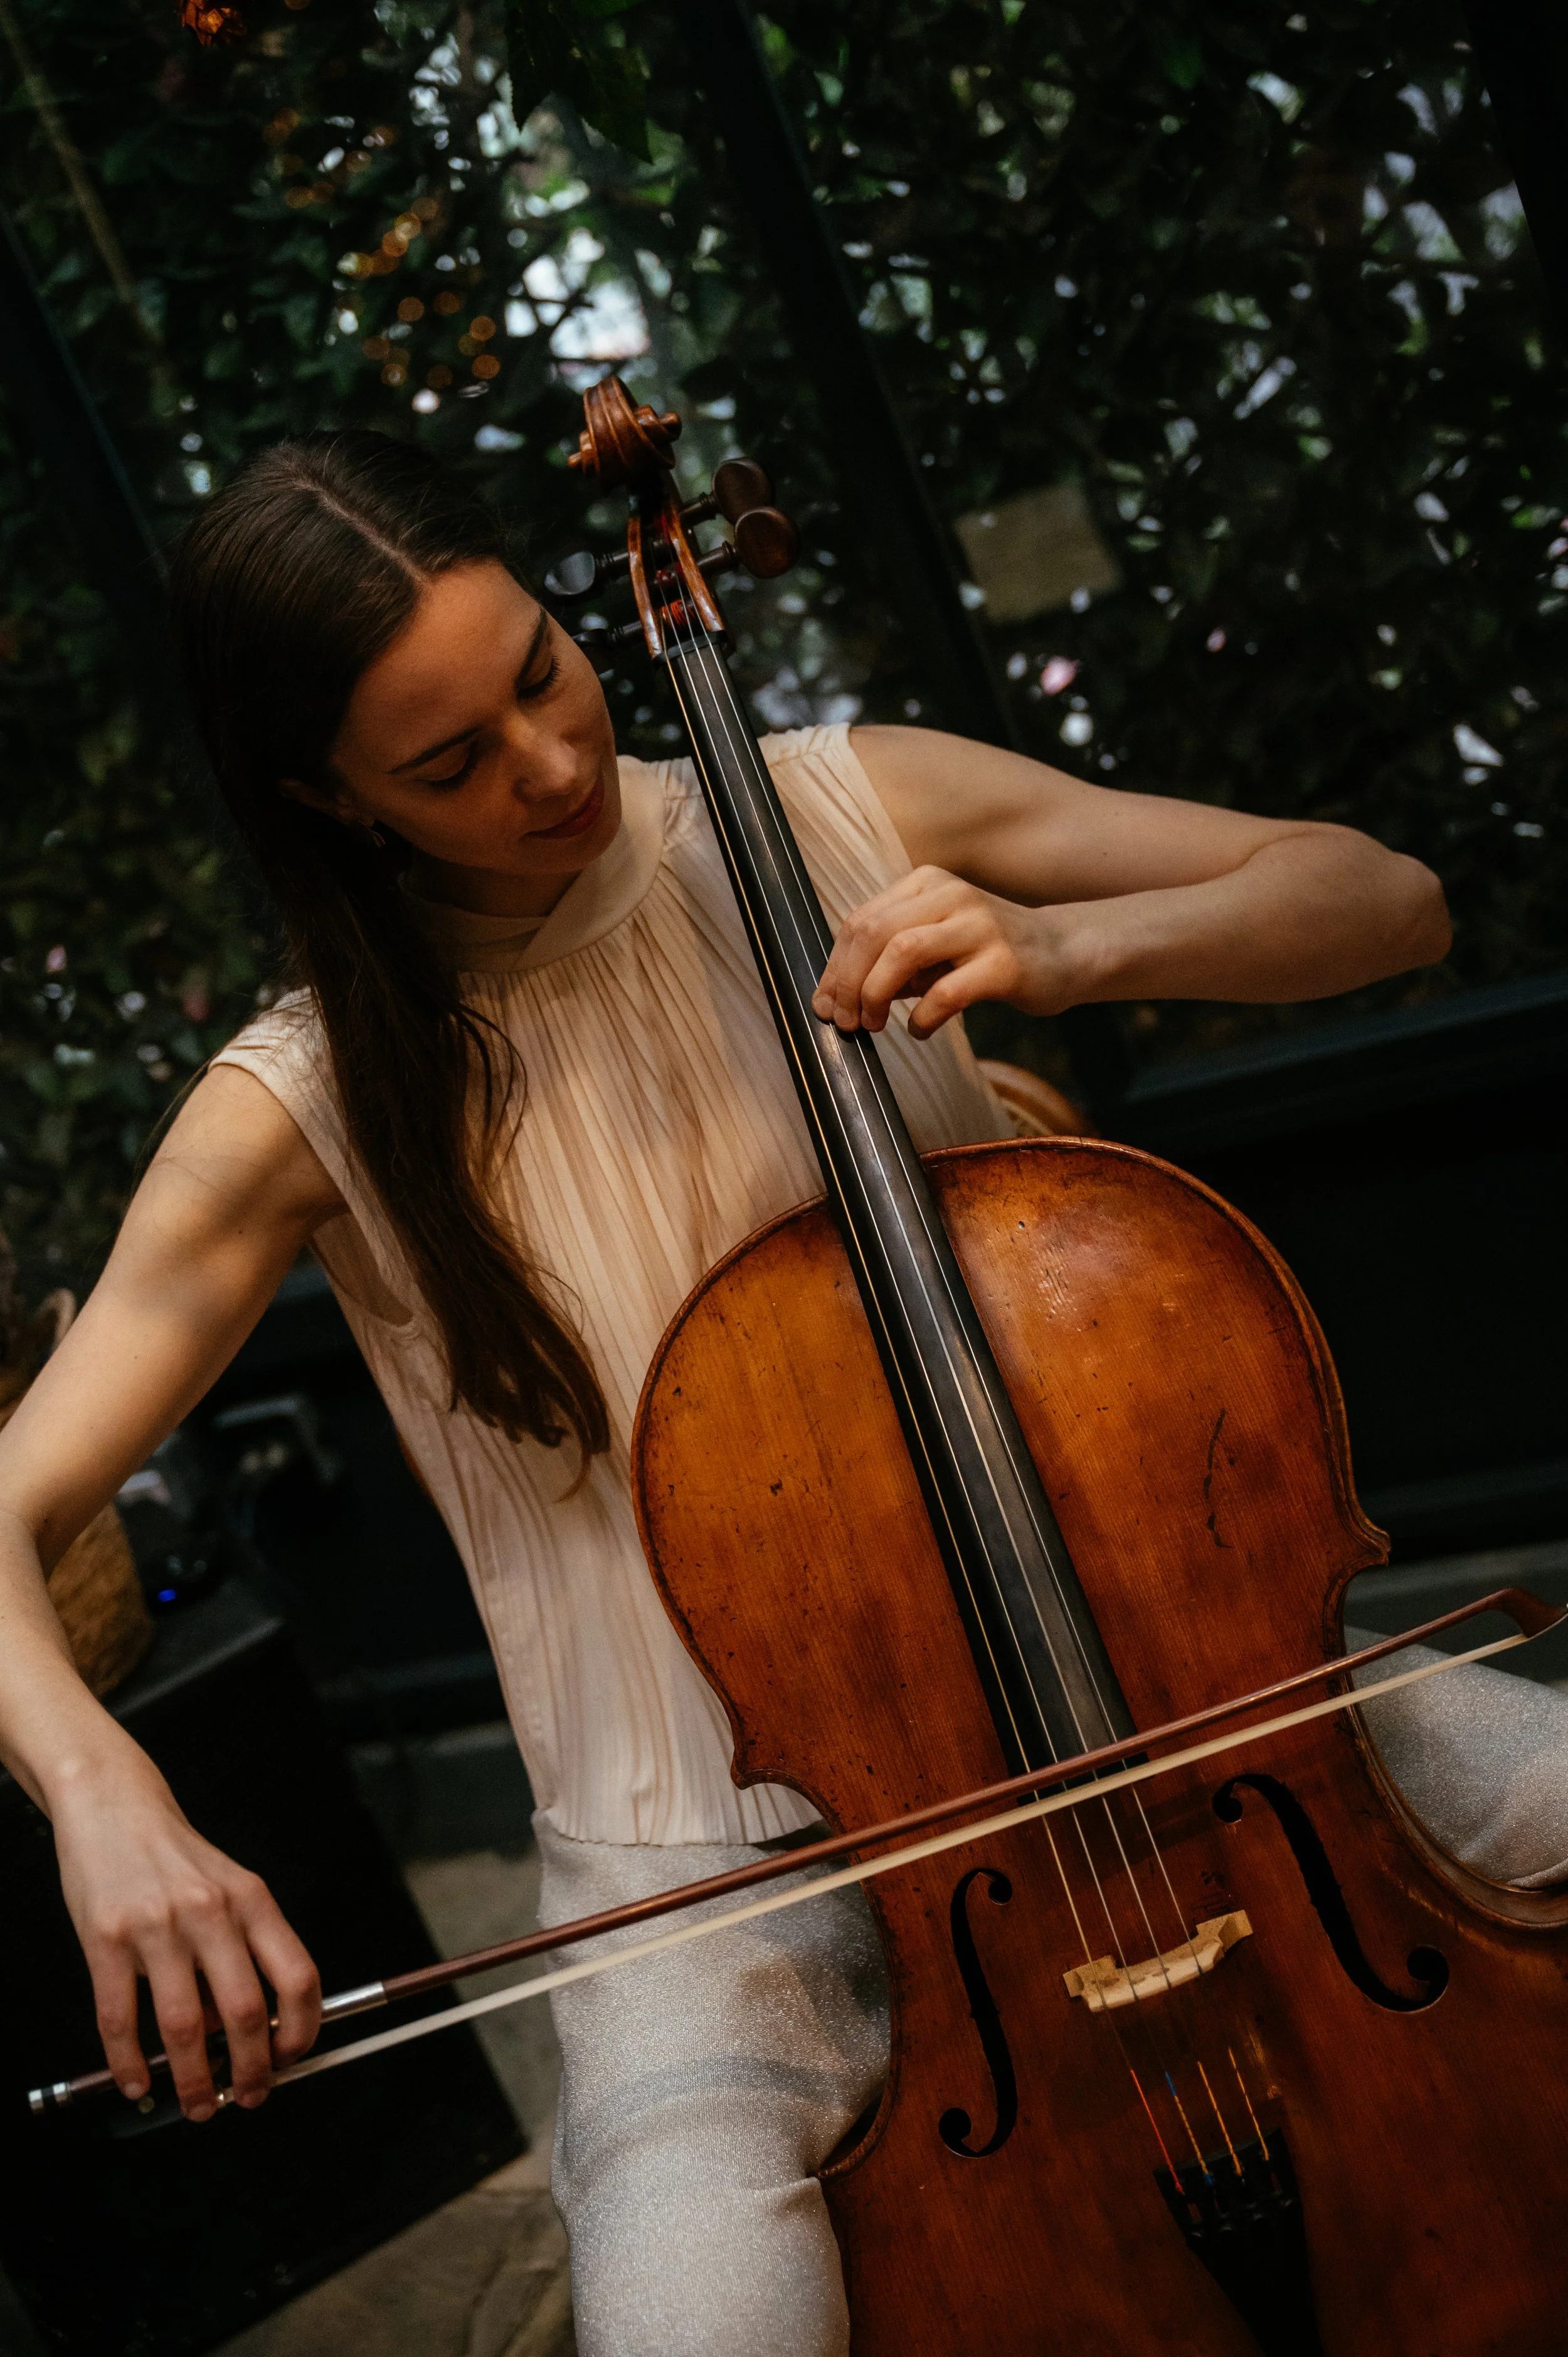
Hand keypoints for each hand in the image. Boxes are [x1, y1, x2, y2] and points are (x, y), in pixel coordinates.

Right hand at [52, 1752, 320, 2120]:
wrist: (114, 1806)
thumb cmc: (176, 1857)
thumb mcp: (229, 1887)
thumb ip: (246, 1947)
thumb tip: (254, 2029)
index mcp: (252, 1900)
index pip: (298, 1976)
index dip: (302, 2030)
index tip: (292, 2060)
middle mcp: (211, 1912)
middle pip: (246, 2012)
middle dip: (250, 2070)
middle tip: (247, 2097)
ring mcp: (157, 1926)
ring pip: (186, 2027)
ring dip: (194, 2080)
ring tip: (196, 2104)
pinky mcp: (105, 1938)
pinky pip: (120, 2019)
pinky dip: (131, 2063)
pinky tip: (137, 2081)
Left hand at [811, 867, 1082, 1039]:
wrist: (1065, 953)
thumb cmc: (988, 953)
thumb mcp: (935, 944)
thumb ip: (890, 959)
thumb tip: (837, 998)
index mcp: (927, 883)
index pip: (861, 920)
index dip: (834, 967)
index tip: (826, 1005)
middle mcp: (951, 895)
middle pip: (874, 933)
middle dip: (848, 983)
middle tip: (847, 1022)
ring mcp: (979, 926)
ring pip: (902, 953)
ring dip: (876, 994)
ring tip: (875, 1024)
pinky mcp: (1003, 963)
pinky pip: (947, 991)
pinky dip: (923, 1017)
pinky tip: (921, 1030)